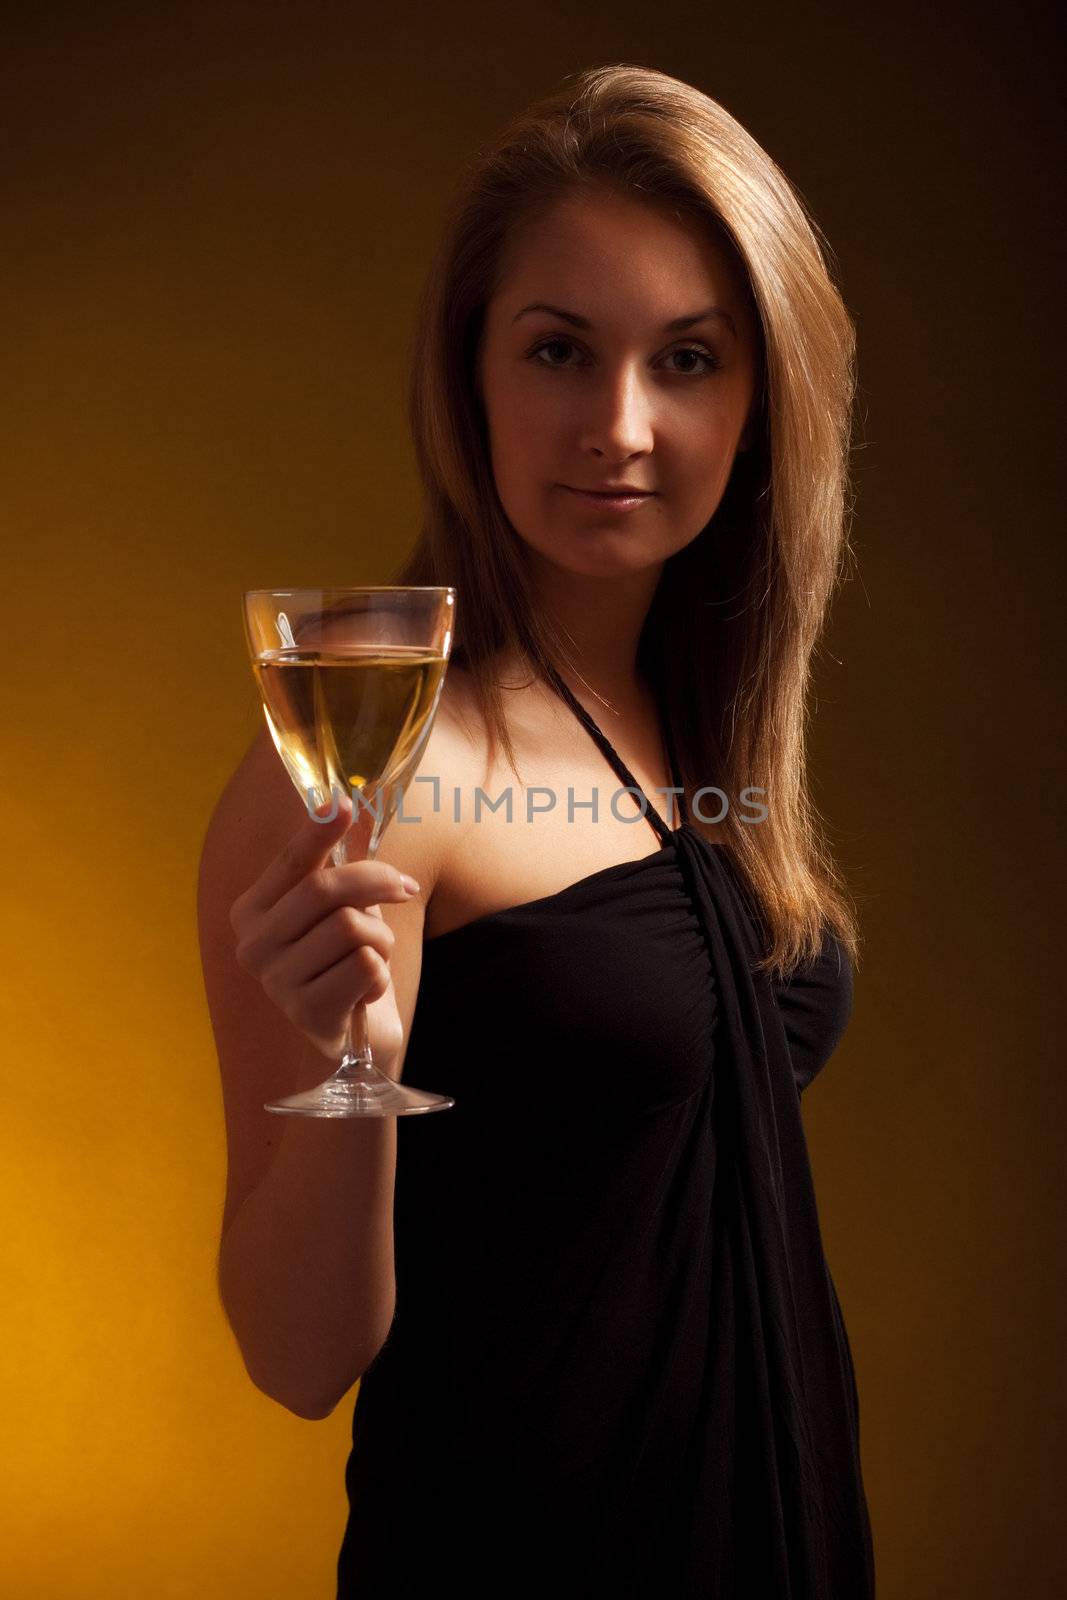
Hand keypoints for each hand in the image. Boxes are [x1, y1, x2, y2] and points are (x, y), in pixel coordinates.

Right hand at [229, 790, 418, 1067]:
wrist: (357, 1034)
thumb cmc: (345, 961)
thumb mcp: (344, 906)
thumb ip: (343, 860)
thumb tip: (351, 803)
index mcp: (251, 911)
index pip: (291, 863)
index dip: (319, 833)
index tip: (343, 803)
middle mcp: (252, 945)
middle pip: (324, 890)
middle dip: (377, 882)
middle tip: (407, 888)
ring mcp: (275, 982)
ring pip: (351, 928)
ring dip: (381, 939)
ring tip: (374, 957)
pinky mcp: (307, 1013)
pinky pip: (365, 967)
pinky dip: (380, 974)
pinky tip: (366, 990)